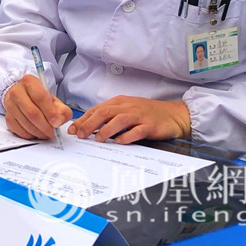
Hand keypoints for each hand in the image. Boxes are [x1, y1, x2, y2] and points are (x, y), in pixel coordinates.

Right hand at [3, 74, 71, 139]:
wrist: (21, 95)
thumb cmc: (38, 97)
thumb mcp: (52, 98)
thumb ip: (61, 109)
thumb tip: (59, 120)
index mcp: (29, 82)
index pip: (40, 97)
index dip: (50, 112)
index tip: (57, 123)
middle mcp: (16, 92)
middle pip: (32, 113)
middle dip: (45, 126)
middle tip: (53, 133)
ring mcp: (10, 105)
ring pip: (26, 124)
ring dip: (39, 133)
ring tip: (47, 134)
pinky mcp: (8, 117)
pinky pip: (19, 131)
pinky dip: (30, 136)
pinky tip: (37, 133)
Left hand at [68, 96, 190, 144]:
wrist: (174, 114)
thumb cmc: (146, 114)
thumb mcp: (126, 111)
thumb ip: (109, 117)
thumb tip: (88, 128)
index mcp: (119, 102)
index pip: (97, 109)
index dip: (84, 119)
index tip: (72, 130)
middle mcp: (128, 106)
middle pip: (105, 112)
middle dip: (90, 124)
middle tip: (79, 135)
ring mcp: (139, 115)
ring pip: (119, 120)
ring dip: (106, 129)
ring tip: (97, 139)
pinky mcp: (150, 125)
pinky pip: (137, 131)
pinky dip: (127, 136)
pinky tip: (119, 142)